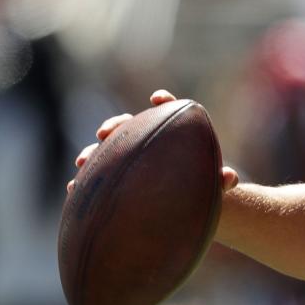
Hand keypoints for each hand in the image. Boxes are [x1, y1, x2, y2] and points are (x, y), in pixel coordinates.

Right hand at [66, 89, 238, 193]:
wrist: (191, 205)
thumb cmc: (205, 188)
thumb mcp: (215, 186)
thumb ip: (223, 180)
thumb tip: (230, 177)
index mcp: (175, 135)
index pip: (169, 111)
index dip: (164, 102)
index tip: (158, 98)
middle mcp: (149, 141)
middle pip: (129, 126)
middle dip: (115, 125)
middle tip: (105, 133)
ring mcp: (131, 158)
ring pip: (108, 150)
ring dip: (93, 153)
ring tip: (82, 162)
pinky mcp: (119, 177)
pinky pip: (99, 176)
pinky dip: (87, 180)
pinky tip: (74, 187)